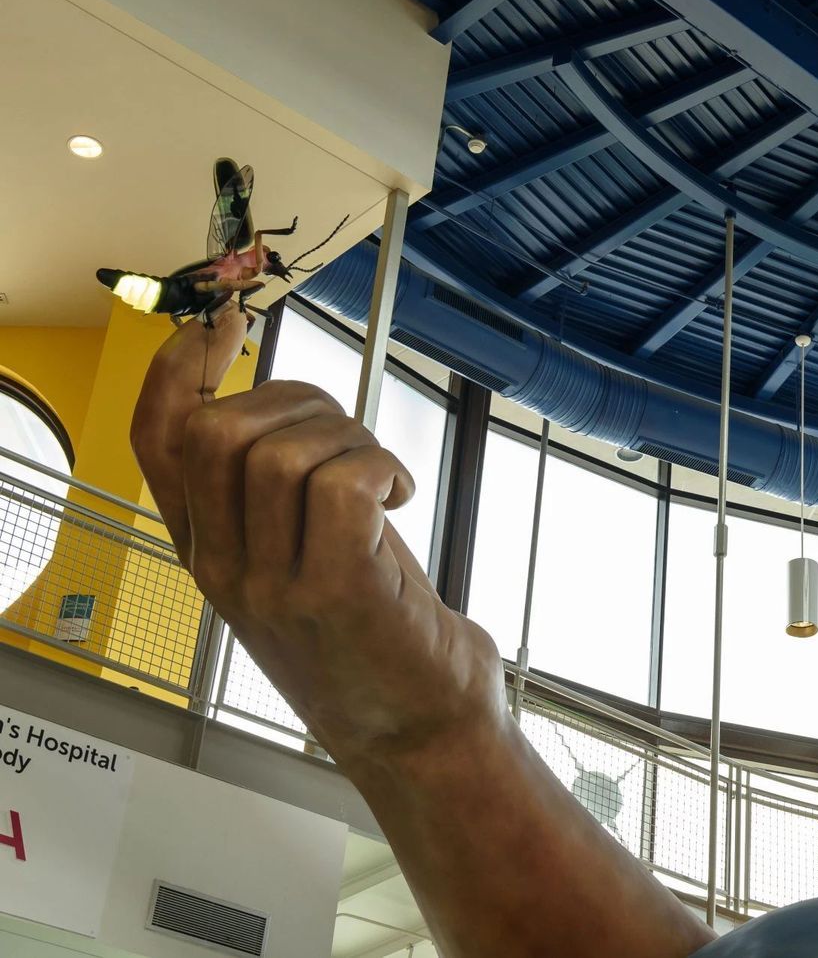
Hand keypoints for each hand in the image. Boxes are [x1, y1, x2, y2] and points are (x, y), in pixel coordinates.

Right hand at [131, 304, 506, 769]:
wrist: (420, 732)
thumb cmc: (375, 635)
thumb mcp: (301, 556)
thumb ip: (272, 495)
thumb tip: (278, 404)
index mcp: (208, 552)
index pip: (159, 441)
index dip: (180, 368)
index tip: (225, 322)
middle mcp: (225, 569)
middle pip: (213, 431)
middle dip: (292, 399)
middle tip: (349, 435)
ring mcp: (274, 583)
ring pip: (278, 450)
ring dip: (347, 437)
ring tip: (382, 477)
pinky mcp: (337, 591)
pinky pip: (339, 484)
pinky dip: (379, 466)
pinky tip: (400, 494)